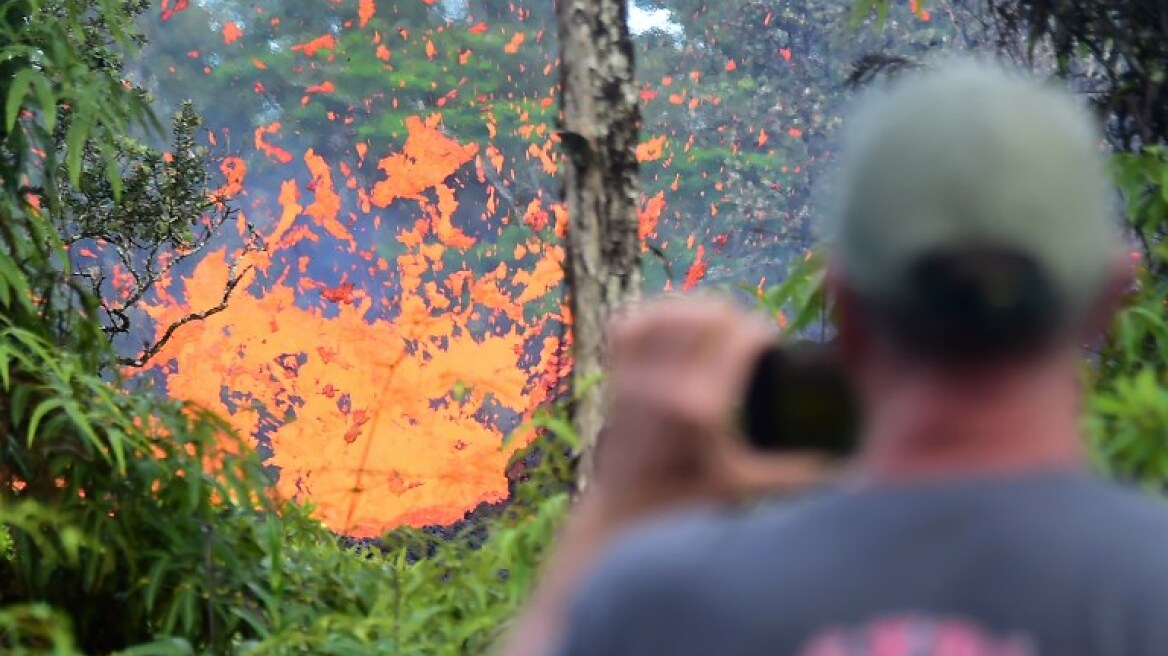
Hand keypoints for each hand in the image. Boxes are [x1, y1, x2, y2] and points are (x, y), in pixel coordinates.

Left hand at [585, 293, 837, 523]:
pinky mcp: (616, 373)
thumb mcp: (746, 486)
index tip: (773, 350)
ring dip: (699, 312)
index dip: (765, 334)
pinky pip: (633, 322)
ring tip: (718, 331)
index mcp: (702, 407)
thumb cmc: (688, 502)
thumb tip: (848, 466)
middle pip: (710, 314)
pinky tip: (677, 325)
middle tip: (748, 341)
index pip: (742, 336)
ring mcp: (636, 376)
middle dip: (737, 319)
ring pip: (672, 310)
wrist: (625, 511)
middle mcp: (665, 384)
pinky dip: (656, 315)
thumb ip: (796, 473)